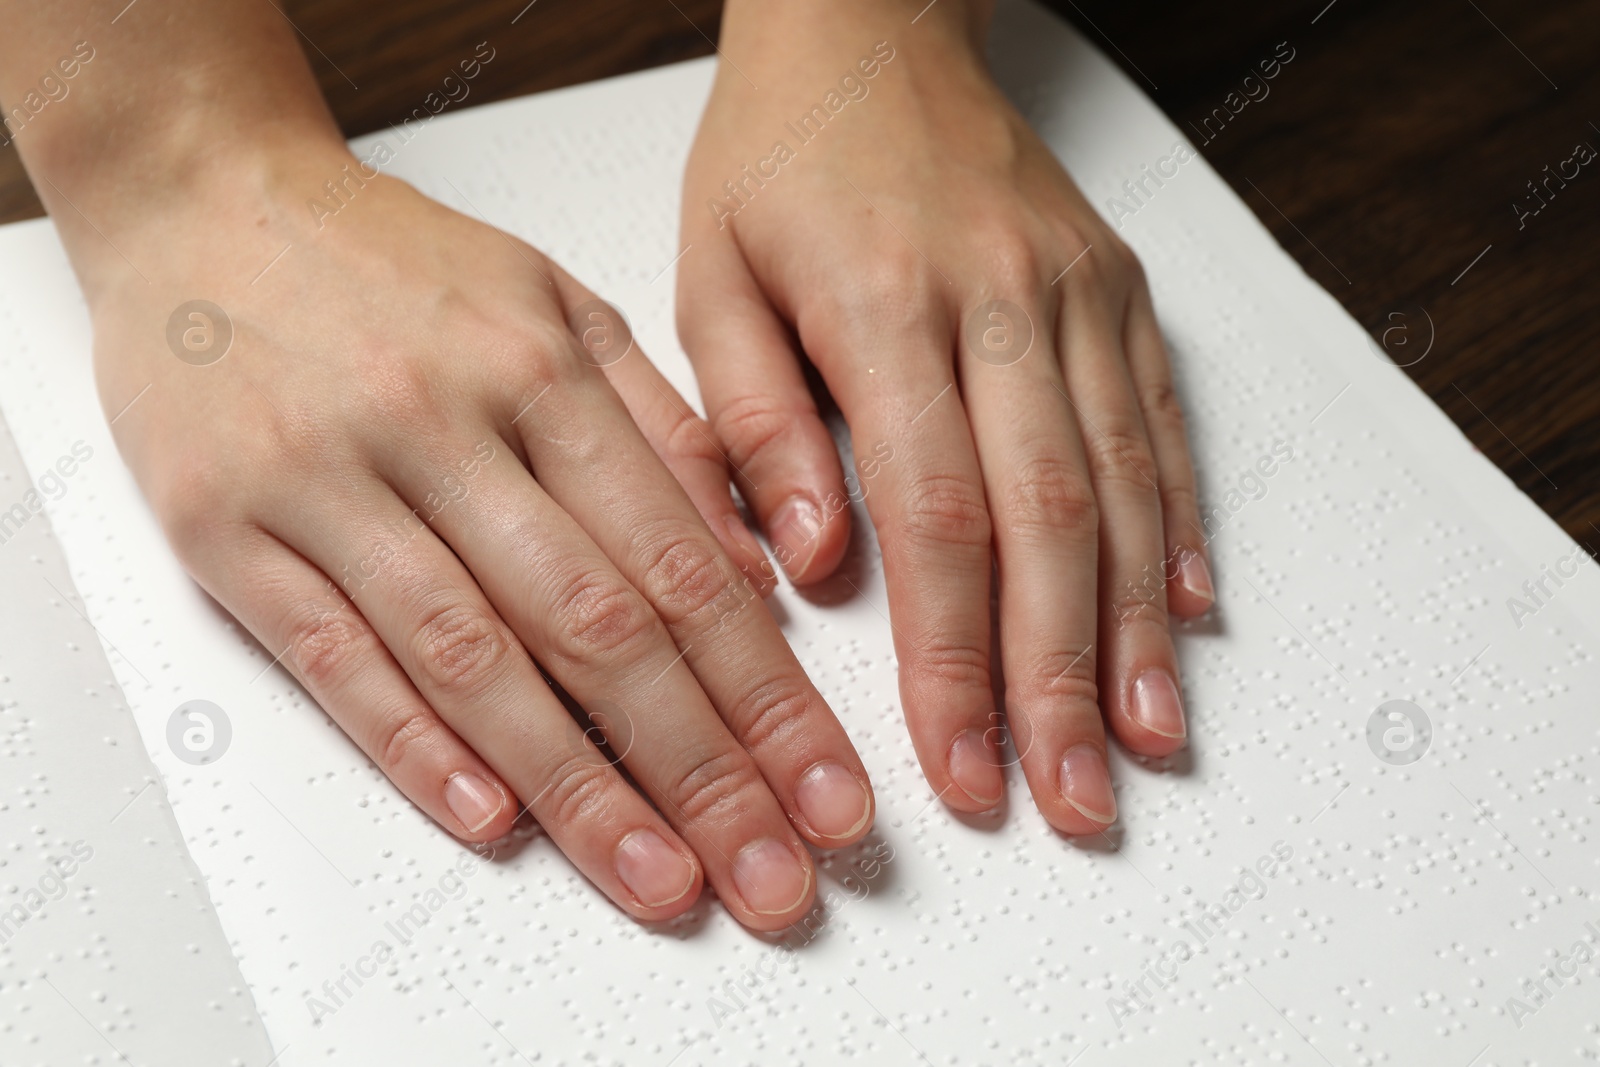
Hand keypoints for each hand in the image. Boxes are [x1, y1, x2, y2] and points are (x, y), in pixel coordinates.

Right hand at [87, 142, 873, 929]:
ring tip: (662, 881)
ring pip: (475, 659)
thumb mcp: (557, 305)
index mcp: (542, 371)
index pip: (681, 566)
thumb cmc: (392, 264)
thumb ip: (661, 431)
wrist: (201, 198)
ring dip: (579, 787)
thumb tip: (760, 569)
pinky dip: (415, 744)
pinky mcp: (226, 527)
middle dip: (703, 770)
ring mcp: (330, 479)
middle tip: (771, 875)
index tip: (823, 787)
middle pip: (598, 629)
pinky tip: (492, 818)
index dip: (767, 695)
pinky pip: (333, 654)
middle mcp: (446, 426)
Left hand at [677, 0, 1211, 832]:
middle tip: (1070, 797)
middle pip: (1047, 521)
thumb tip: (811, 563)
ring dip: (1138, 627)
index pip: (934, 517)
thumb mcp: (711, 275)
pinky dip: (1179, 526)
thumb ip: (754, 422)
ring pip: (1122, 483)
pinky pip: (1160, 421)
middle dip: (1060, 678)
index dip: (953, 658)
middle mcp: (1000, 301)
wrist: (872, 30)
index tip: (962, 764)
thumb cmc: (778, 160)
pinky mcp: (1116, 291)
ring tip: (1146, 740)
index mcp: (881, 304)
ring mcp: (1074, 295)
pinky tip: (1190, 612)